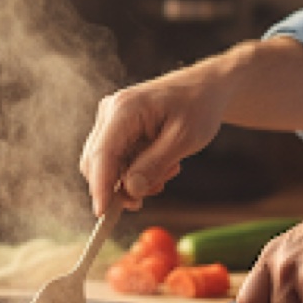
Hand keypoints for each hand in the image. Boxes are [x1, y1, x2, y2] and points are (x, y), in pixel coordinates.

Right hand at [79, 66, 228, 214]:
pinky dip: (136, 171)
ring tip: (169, 169)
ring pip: (107, 165)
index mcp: (124, 109)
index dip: (99, 187)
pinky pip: (117, 160)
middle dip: (122, 185)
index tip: (102, 214)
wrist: (205, 88)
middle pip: (97, 163)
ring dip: (133, 178)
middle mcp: (110, 112)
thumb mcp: (183, 139)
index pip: (101, 155)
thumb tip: (129, 191)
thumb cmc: (198, 107)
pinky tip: (163, 163)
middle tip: (156, 191)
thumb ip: (154, 165)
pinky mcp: (117, 128)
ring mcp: (111, 120)